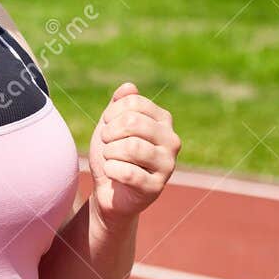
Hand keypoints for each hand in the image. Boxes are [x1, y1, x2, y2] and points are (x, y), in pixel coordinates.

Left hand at [88, 82, 180, 226]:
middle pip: (133, 122)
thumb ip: (119, 105)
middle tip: (106, 143)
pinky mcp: (156, 186)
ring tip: (110, 159)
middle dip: (109, 133)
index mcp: (163, 121)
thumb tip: (128, 86)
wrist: (109, 192)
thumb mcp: (111, 126)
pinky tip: (112, 173)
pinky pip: (128, 173)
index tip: (107, 125)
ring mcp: (167, 164)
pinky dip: (111, 171)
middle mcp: (171, 140)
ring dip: (110, 153)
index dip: (112, 113)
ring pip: (132, 147)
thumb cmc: (112, 155)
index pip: (134, 102)